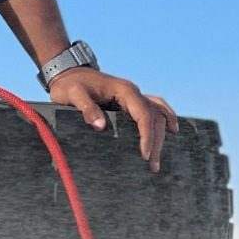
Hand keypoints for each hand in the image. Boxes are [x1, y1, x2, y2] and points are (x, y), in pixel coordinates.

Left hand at [46, 68, 176, 171]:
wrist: (67, 72)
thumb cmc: (69, 84)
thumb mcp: (73, 95)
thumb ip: (87, 108)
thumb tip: (101, 127)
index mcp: (124, 90)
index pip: (144, 114)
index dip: (147, 135)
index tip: (145, 155)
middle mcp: (133, 92)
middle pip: (155, 117)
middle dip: (156, 141)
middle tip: (153, 166)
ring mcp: (133, 96)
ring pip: (157, 113)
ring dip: (162, 134)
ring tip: (158, 158)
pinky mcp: (129, 101)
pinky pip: (154, 108)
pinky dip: (165, 118)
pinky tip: (171, 130)